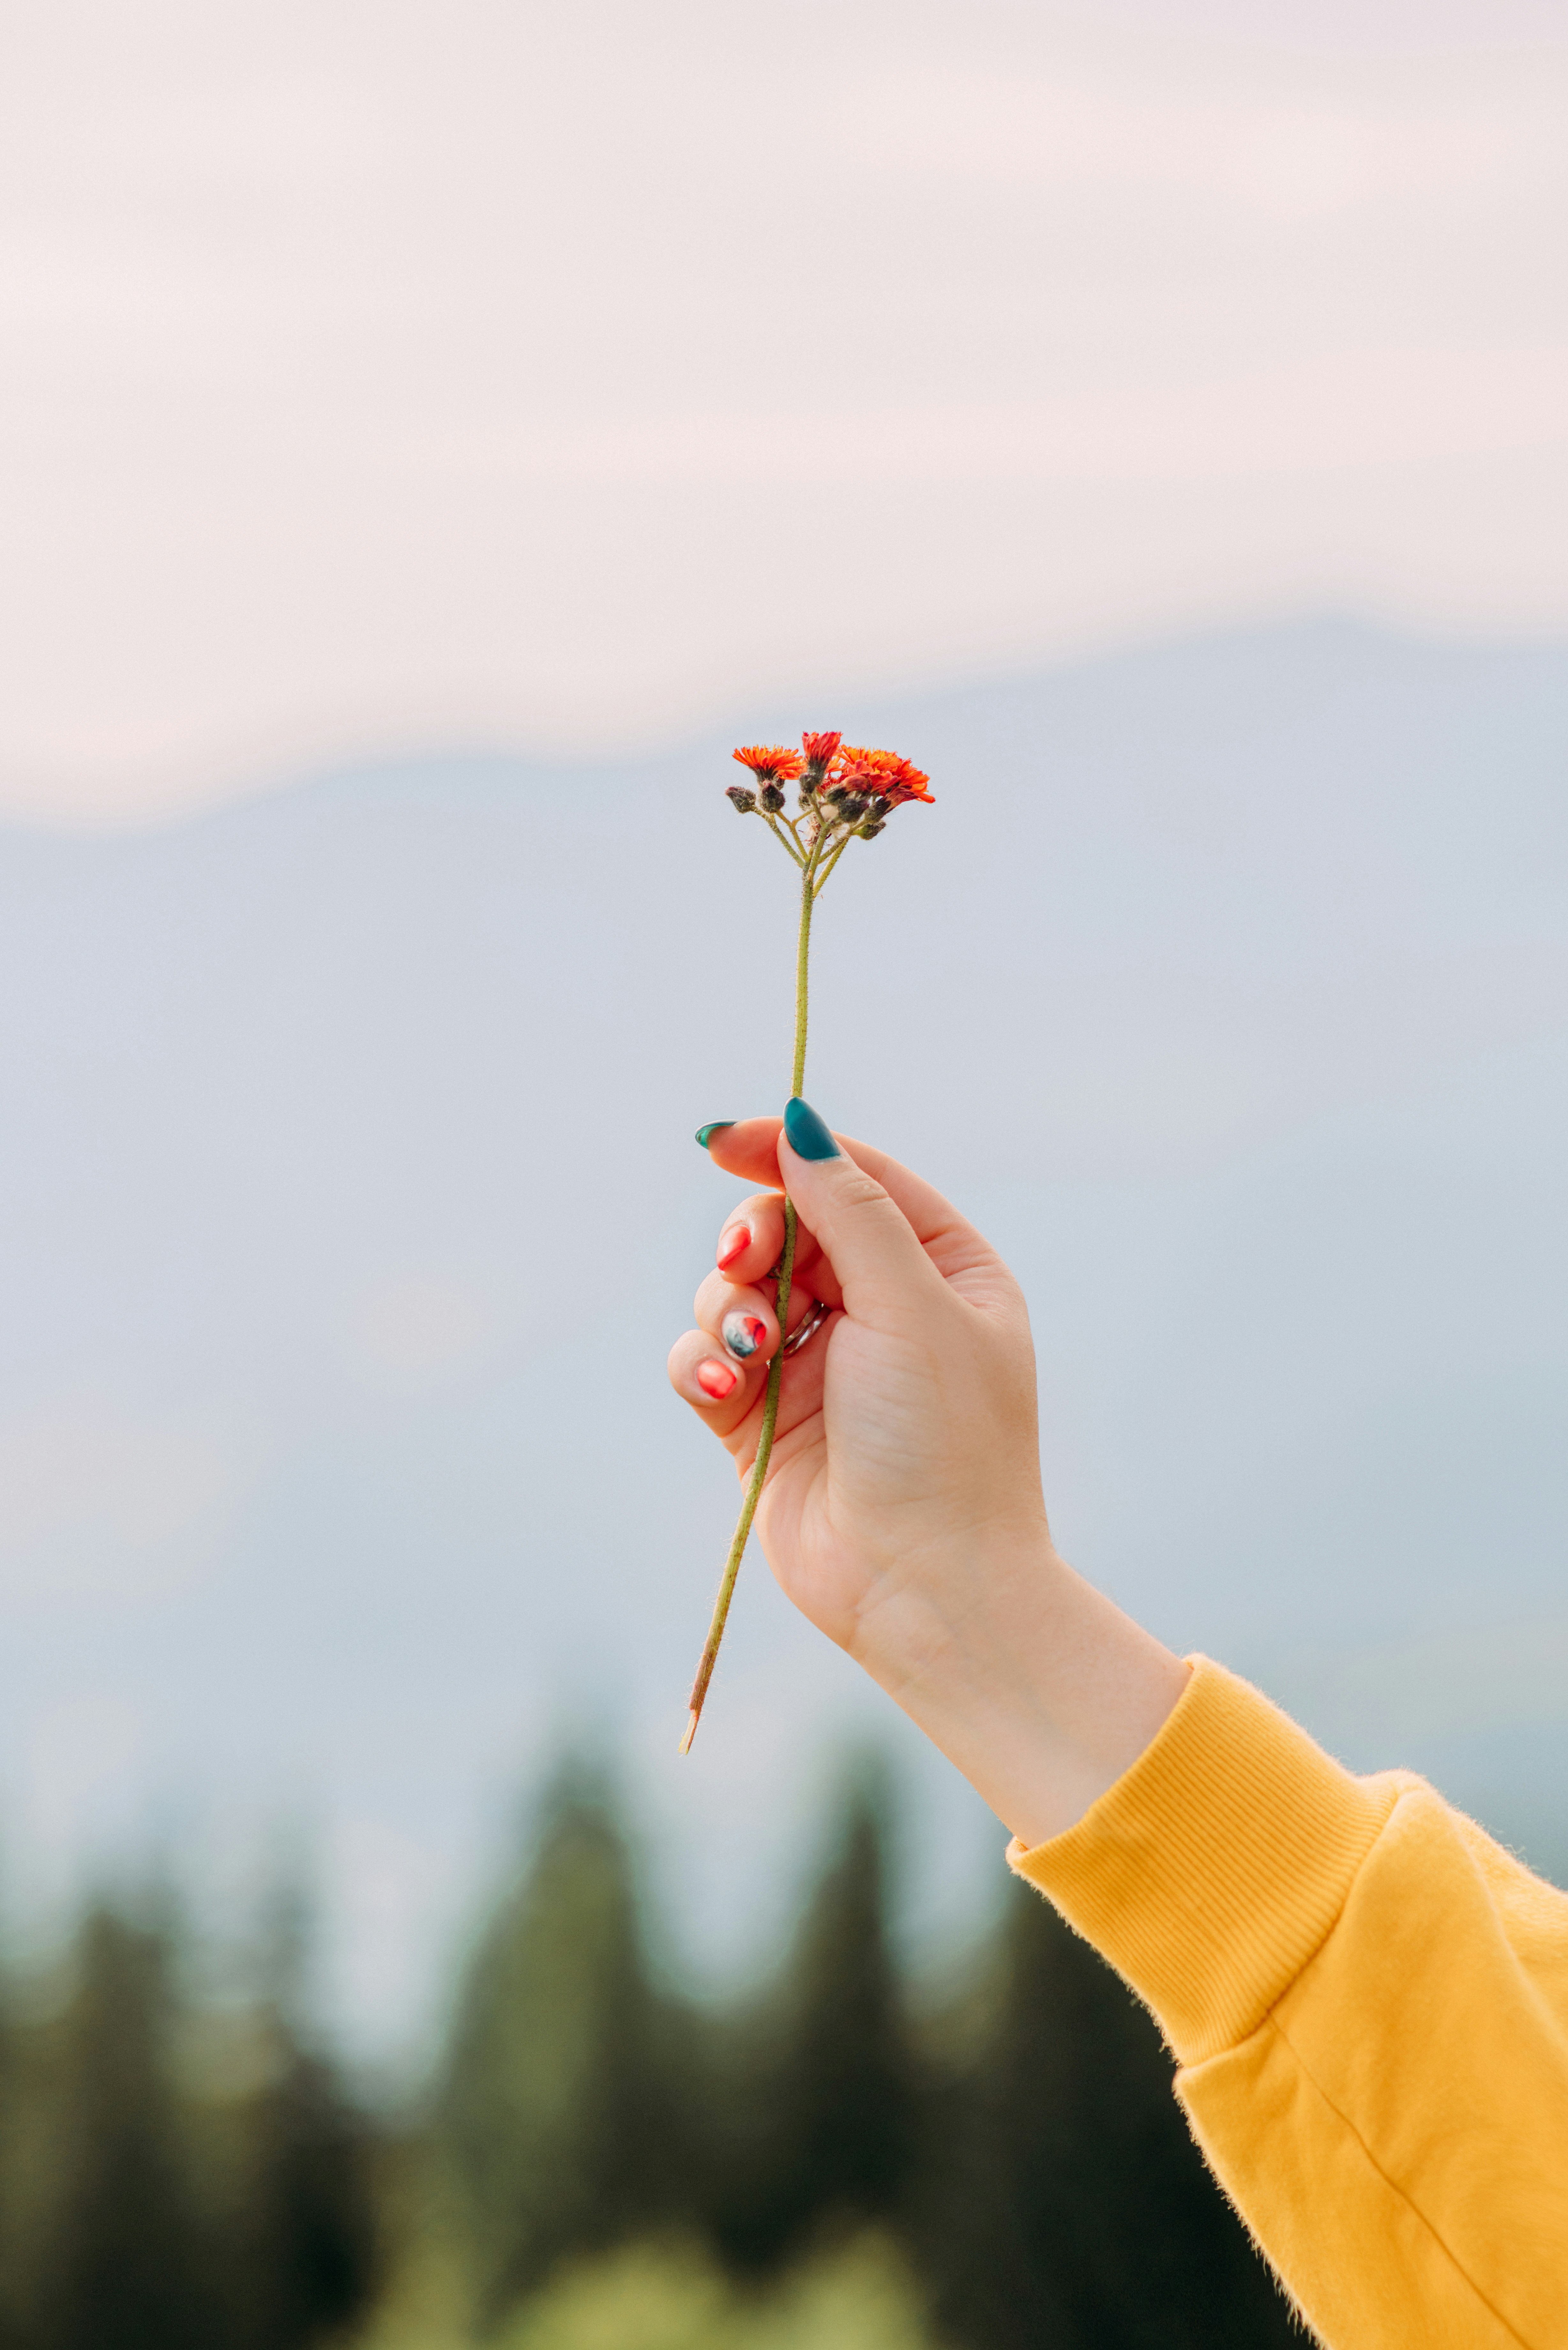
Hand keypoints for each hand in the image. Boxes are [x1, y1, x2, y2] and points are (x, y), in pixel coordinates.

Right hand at [670, 1110, 1188, 1842]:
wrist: (924, 1587)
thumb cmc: (942, 1443)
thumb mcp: (913, 1304)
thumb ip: (851, 1210)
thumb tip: (801, 1123)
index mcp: (942, 1272)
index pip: (853, 1179)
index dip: (786, 1150)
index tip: (721, 1140)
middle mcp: (880, 1311)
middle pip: (783, 1228)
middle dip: (751, 1242)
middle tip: (746, 1267)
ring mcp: (817, 1367)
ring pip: (733, 1292)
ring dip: (726, 1312)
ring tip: (750, 1359)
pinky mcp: (762, 1421)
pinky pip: (705, 1361)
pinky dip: (704, 1368)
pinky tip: (726, 1395)